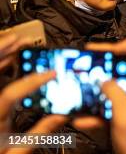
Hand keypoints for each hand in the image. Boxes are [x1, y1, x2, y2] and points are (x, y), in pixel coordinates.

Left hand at [0, 35, 67, 153]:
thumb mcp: (18, 152)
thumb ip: (40, 133)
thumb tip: (62, 117)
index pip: (13, 93)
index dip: (34, 80)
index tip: (51, 73)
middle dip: (4, 51)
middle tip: (21, 39)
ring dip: (1, 54)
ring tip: (15, 41)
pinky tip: (9, 59)